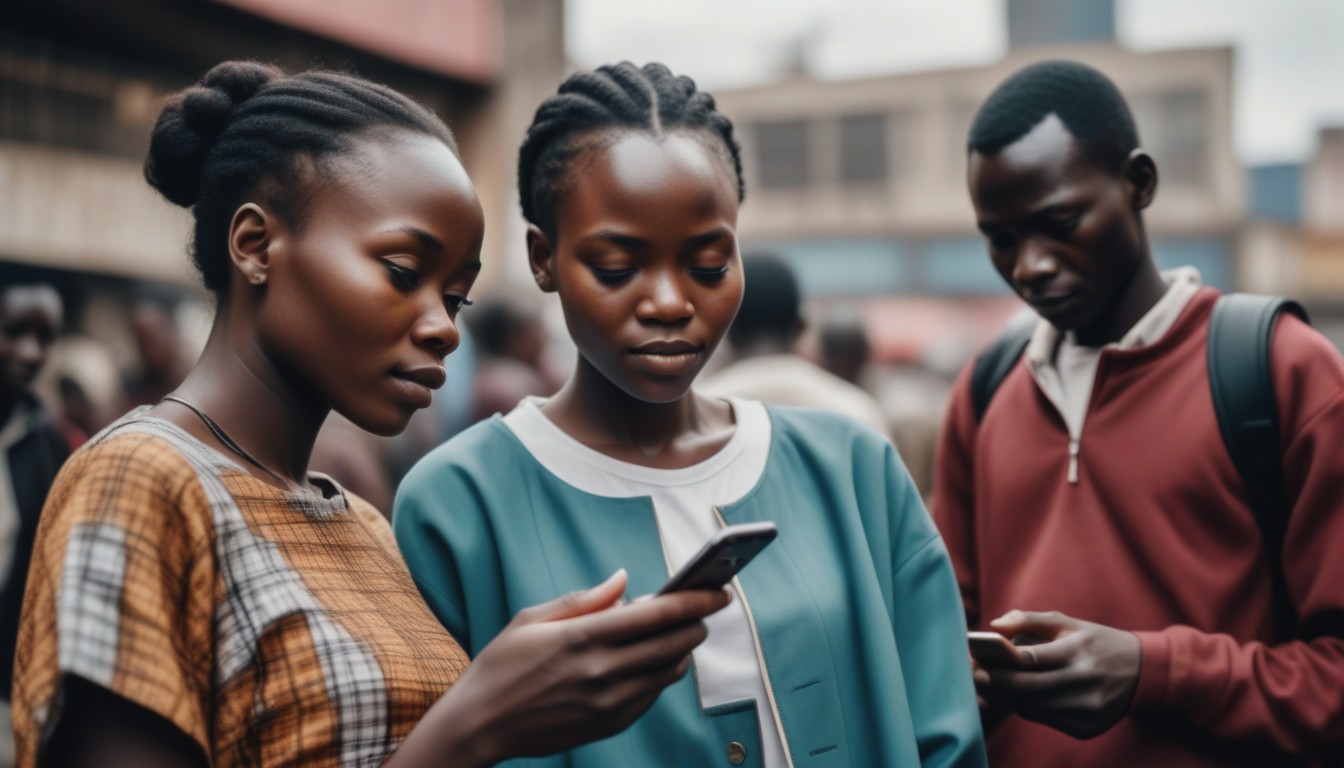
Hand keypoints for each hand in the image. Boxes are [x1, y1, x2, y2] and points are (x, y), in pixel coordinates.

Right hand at [397, 569, 730, 766]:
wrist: (480, 724)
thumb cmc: (502, 665)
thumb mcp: (532, 619)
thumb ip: (583, 599)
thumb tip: (623, 580)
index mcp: (582, 639)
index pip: (656, 616)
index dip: (694, 601)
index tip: (717, 589)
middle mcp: (601, 673)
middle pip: (673, 645)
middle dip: (698, 623)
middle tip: (706, 608)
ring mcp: (607, 703)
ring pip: (668, 672)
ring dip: (683, 649)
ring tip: (681, 632)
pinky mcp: (609, 724)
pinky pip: (652, 696)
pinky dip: (662, 674)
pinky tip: (654, 660)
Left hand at [976, 609, 1140, 739]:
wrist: (1142, 673)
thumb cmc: (1096, 642)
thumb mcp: (1069, 623)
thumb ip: (1030, 620)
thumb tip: (994, 626)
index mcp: (1078, 651)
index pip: (1029, 659)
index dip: (998, 660)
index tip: (973, 657)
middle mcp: (1084, 683)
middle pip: (1026, 687)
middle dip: (993, 682)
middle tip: (970, 674)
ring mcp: (1086, 710)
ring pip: (1031, 707)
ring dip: (1004, 697)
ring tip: (982, 686)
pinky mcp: (1087, 728)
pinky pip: (1043, 719)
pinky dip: (1025, 707)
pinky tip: (1013, 697)